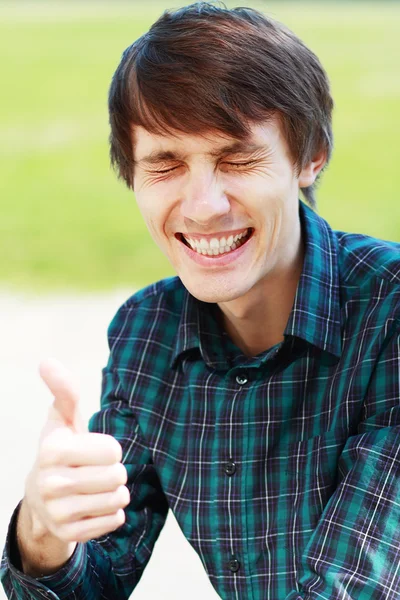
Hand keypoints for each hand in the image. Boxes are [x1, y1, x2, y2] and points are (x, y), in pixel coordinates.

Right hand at [24, 359, 129, 545]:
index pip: (112, 450)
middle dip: (115, 470)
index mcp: (51, 451)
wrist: (40, 497)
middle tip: (98, 470)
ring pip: (118, 499)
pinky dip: (112, 512)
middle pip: (117, 475)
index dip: (111, 448)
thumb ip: (64, 390)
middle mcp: (51, 484)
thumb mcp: (62, 419)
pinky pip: (114, 520)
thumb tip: (46, 361)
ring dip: (116, 491)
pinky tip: (95, 505)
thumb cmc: (60, 450)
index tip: (95, 450)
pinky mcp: (69, 534)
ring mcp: (58, 513)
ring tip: (98, 487)